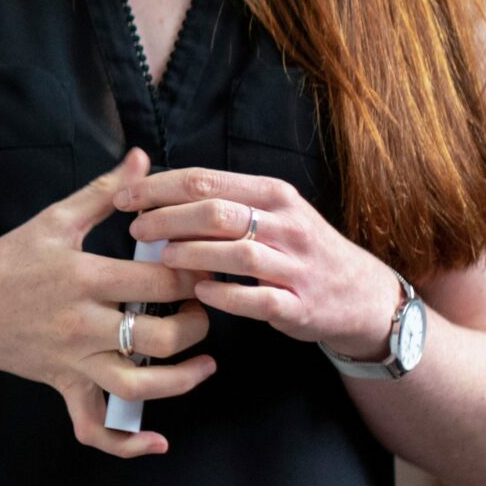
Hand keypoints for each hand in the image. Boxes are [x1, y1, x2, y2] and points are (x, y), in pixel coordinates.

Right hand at [0, 147, 215, 456]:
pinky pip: (95, 428)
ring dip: (183, 380)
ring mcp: (72, 361)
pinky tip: (158, 441)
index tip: (208, 265)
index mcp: (83, 277)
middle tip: (204, 307)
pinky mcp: (64, 386)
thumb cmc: (7, 260)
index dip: (195, 274)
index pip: (160, 282)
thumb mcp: (53, 220)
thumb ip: (104, 192)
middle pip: (161, 336)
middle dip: (197, 323)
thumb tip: (142, 159)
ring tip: (205, 362)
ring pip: (140, 386)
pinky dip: (127, 444)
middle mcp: (81, 324)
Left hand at [117, 167, 404, 360]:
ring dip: (192, 254)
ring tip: (162, 258)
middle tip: (136, 228)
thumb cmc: (299, 249)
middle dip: (167, 218)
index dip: (158, 187)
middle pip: (216, 212)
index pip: (205, 181)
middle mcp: (287, 224)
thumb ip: (223, 201)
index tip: (124, 196)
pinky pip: (258, 299)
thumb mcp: (272, 212)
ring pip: (236, 252)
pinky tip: (199, 292)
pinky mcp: (300, 304)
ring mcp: (296, 266)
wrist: (361, 295)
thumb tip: (156, 192)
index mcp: (273, 195)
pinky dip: (225, 295)